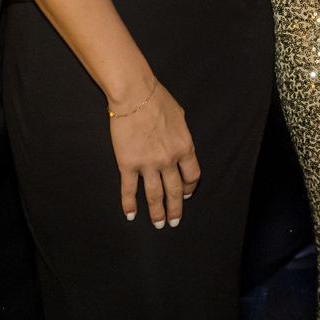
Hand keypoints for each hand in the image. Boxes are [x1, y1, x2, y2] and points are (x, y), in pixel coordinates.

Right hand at [107, 81, 199, 228]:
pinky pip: (129, 189)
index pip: (192, 175)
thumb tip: (180, 144)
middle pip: (175, 190)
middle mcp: (169, 160)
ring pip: (155, 195)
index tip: (187, 194)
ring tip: (159, 224)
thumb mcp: (180, 116)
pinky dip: (129, 204)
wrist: (135, 95)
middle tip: (175, 222)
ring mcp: (148, 164)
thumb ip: (181, 135)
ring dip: (157, 213)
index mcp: (185, 147)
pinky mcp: (128, 165)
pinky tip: (130, 215)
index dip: (190, 188)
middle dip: (176, 208)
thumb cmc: (158, 100)